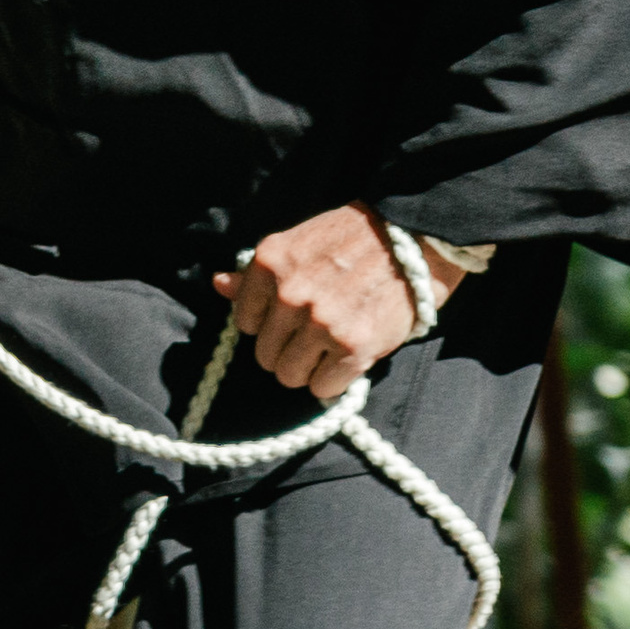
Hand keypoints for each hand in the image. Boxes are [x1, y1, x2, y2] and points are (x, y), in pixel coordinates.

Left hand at [210, 205, 470, 402]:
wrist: (410, 240)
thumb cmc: (349, 241)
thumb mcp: (296, 245)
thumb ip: (255, 273)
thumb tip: (218, 285)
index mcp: (269, 263)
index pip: (244, 322)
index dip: (268, 325)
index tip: (289, 319)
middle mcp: (290, 293)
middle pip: (265, 356)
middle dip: (287, 351)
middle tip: (314, 336)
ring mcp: (320, 322)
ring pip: (290, 376)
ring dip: (309, 369)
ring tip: (330, 348)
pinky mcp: (353, 347)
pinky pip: (322, 388)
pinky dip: (333, 382)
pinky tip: (346, 359)